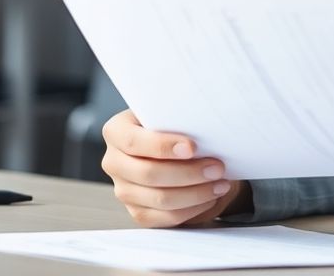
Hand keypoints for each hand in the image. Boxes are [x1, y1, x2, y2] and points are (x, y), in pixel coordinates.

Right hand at [100, 109, 247, 226]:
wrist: (176, 152)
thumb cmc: (175, 129)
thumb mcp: (171, 116)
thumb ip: (177, 119)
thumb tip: (203, 130)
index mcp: (116, 132)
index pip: (133, 142)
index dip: (162, 146)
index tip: (192, 147)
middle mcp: (113, 162)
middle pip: (148, 174)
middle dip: (188, 172)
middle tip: (217, 167)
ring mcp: (123, 190)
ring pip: (160, 199)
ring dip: (196, 193)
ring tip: (220, 183)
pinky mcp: (138, 212)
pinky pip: (165, 217)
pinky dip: (191, 209)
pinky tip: (209, 198)